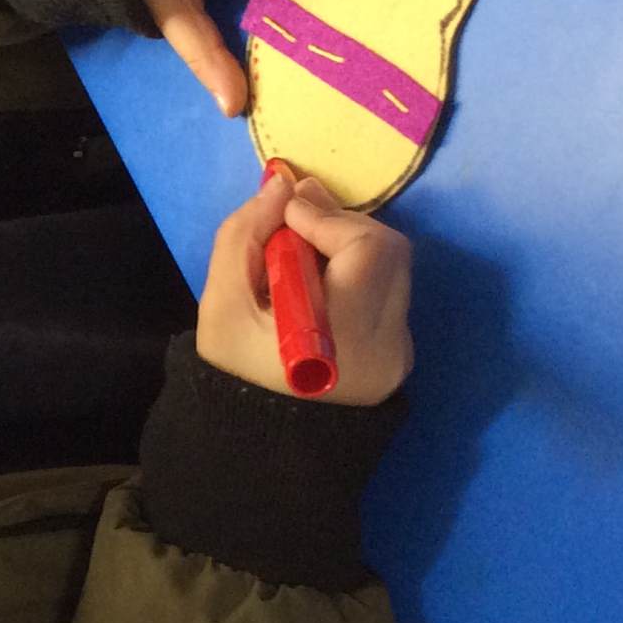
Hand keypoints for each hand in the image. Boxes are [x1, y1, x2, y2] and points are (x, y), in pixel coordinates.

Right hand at [197, 167, 413, 405]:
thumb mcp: (221, 303)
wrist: (260, 439)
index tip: (285, 212)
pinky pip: (389, 295)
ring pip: (391, 269)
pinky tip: (318, 292)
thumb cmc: (234, 373)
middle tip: (294, 225)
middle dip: (340, 226)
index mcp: (343, 338)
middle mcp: (387, 346)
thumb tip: (283, 184)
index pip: (364, 249)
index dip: (327, 218)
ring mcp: (400, 354)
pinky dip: (356, 278)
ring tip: (300, 262)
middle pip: (387, 251)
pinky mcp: (401, 356)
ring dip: (348, 249)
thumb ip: (246, 235)